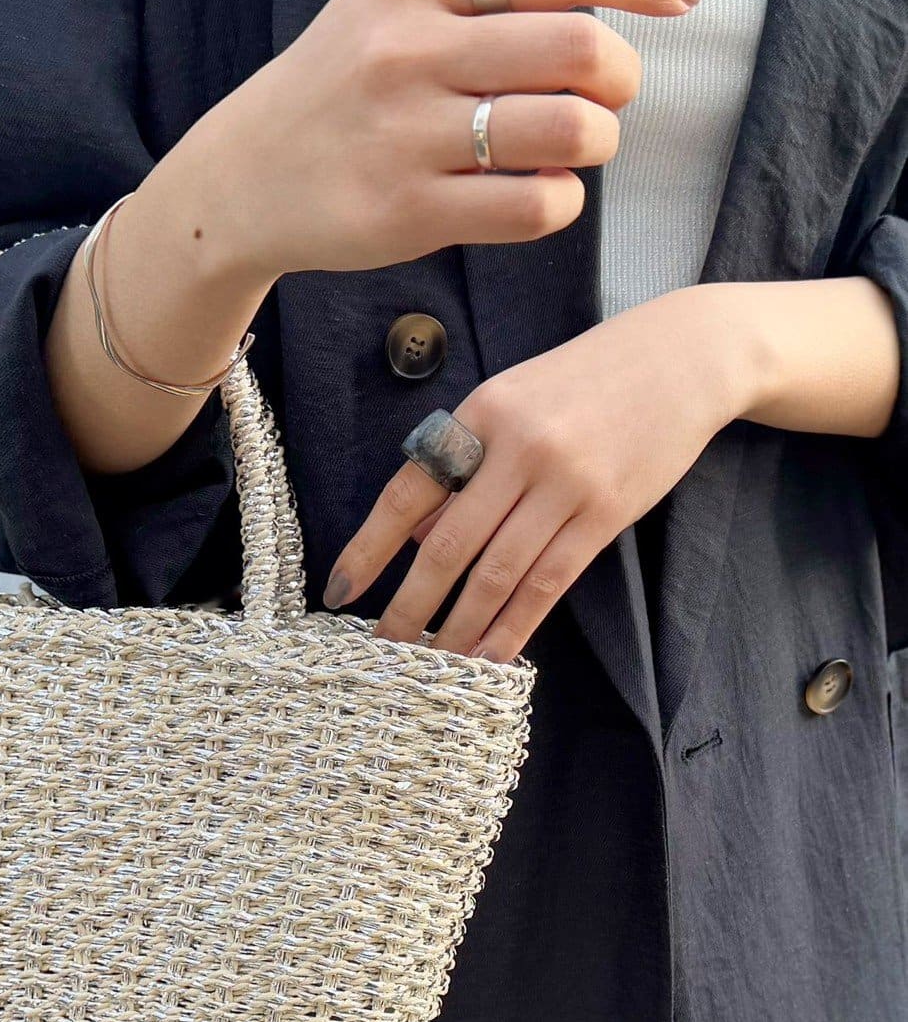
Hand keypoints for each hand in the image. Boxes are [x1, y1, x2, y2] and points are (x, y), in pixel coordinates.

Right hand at [191, 0, 699, 284]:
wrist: (242, 180)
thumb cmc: (342, 89)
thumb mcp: (391, 6)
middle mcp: (408, 52)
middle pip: (579, 48)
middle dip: (621, 75)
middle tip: (606, 94)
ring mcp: (405, 137)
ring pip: (568, 132)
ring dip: (598, 142)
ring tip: (576, 146)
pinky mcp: (407, 213)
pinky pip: (535, 206)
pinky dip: (561, 201)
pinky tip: (540, 194)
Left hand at [322, 286, 752, 660]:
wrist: (681, 357)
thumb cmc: (582, 381)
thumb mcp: (510, 402)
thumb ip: (464, 464)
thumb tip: (420, 539)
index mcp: (480, 415)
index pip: (408, 493)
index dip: (369, 548)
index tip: (340, 592)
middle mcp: (519, 450)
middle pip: (449, 546)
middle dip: (409, 606)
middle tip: (384, 648)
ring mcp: (565, 484)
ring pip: (498, 574)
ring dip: (460, 628)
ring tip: (433, 665)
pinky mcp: (606, 513)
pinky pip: (549, 582)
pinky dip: (515, 624)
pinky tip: (491, 653)